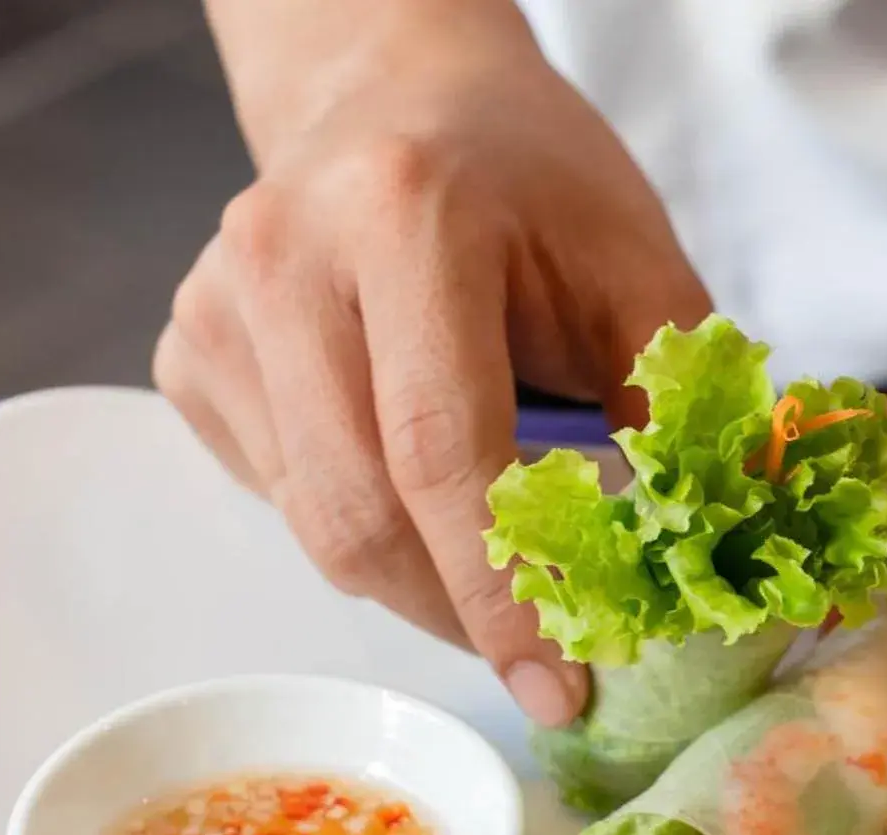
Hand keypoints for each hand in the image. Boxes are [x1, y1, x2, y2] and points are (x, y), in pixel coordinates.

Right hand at [155, 1, 709, 726]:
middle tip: (542, 658)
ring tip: (496, 572)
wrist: (403, 96)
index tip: (562, 687)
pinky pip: (277, 498)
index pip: (442, 451)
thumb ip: (676, 414)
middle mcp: (285, 258)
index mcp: (405, 219)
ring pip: (312, 526)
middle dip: (460, 617)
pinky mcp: (187, 351)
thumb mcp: (640, 272)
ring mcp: (216, 307)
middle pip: (358, 513)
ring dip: (417, 584)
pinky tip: (415, 489)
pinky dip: (360, 530)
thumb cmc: (536, 185)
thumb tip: (698, 569)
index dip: (504, 594)